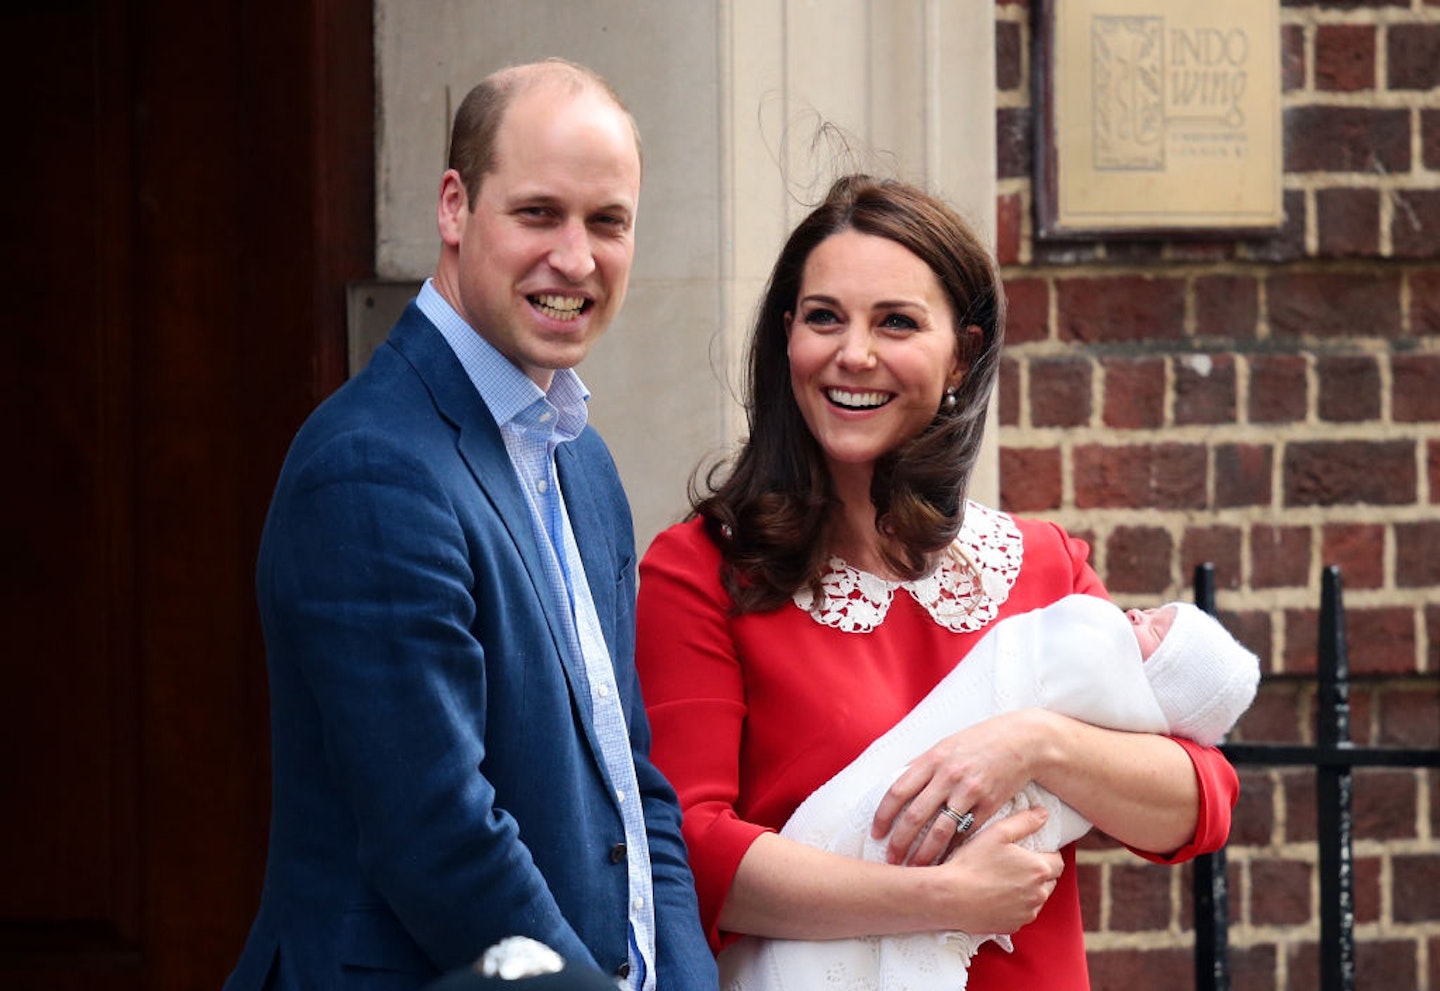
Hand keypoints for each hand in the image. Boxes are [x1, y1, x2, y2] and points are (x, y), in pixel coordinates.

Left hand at [870, 709, 1053, 865]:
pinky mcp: (989, 805)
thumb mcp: (946, 745)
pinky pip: (967, 833)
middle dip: (900, 841)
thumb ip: (922, 765)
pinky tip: (945, 862)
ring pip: (941, 830)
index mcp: (933, 759)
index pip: (898, 790)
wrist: (1022, 741)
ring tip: (915, 869)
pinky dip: (954, 850)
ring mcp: (969, 792)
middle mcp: (948, 776)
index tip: (876, 832)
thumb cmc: (979, 742)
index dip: (884, 815)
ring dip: (925, 853)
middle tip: (891, 859)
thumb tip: (895, 781)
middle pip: (916, 815)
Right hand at [932, 806, 1063, 934]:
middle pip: (1049, 881)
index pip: (1058, 861)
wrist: (951, 897)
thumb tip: (1044, 814)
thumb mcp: (997, 832)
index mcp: (1039, 869)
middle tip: (1014, 865)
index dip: (1046, 854)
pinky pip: (1022, 913)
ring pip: (1036, 899)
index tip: (1029, 852)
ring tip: (1003, 881)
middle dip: (1037, 873)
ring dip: (1027, 890)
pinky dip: (1015, 906)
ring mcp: (1027, 913)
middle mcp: (1039, 894)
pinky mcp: (1014, 926)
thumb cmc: (973, 863)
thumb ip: (1025, 821)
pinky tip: (996, 896)